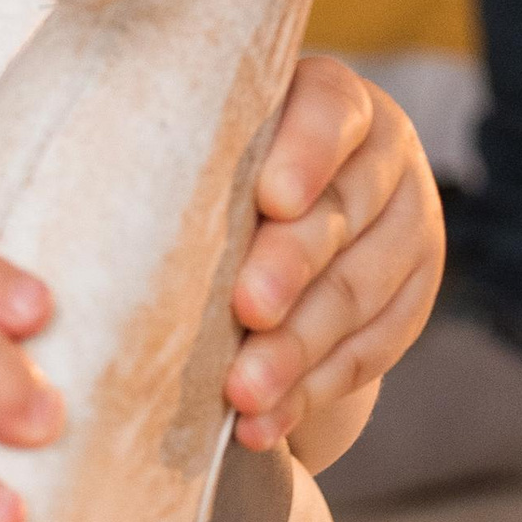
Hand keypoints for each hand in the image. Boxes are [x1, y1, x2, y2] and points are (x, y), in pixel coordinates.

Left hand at [226, 55, 443, 469]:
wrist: (287, 218)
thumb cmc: (217, 169)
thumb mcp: (212, 145)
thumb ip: (191, 156)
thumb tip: (108, 198)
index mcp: (334, 99)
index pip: (331, 111)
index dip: (306, 154)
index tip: (270, 199)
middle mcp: (384, 159)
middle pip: (343, 213)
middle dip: (292, 267)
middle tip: (246, 310)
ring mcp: (409, 230)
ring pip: (360, 293)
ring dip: (298, 348)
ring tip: (244, 391)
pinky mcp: (413, 299)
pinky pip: (373, 351)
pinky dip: (312, 391)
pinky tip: (265, 422)